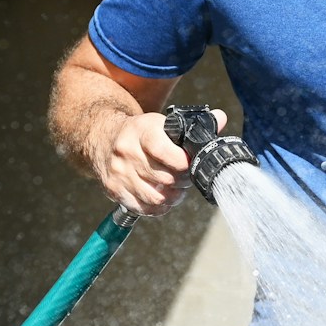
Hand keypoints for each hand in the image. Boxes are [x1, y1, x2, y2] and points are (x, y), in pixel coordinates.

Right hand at [91, 108, 226, 214]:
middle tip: (186, 177)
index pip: (164, 151)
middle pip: (164, 177)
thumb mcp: (162, 123)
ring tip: (176, 188)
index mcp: (141, 130)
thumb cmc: (140, 132)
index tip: (190, 162)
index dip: (184, 162)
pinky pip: (143, 207)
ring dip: (172, 196)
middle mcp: (127, 151)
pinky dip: (158, 207)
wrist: (104, 138)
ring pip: (156, 196)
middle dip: (182, 180)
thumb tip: (221, 118)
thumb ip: (193, 125)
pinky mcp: (114, 189)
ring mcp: (119, 172)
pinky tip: (163, 197)